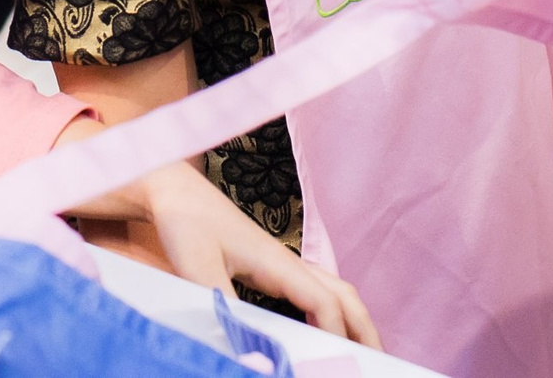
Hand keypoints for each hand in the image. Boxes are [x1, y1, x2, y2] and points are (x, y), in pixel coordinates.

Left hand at [137, 161, 381, 347]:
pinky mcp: (271, 264)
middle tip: (378, 361)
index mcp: (278, 262)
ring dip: (353, 318)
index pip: (325, 303)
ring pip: (334, 290)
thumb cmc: (186, 222)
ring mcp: (282, 261)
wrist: (174, 191)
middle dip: (364, 329)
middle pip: (344, 295)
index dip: (336, 336)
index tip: (337, 363)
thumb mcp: (198, 267)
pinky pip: (316, 288)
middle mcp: (288, 261)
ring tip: (361, 350)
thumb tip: (250, 353)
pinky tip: (324, 327)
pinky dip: (332, 309)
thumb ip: (224, 308)